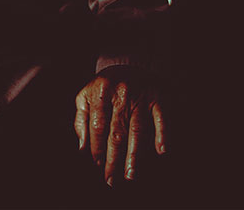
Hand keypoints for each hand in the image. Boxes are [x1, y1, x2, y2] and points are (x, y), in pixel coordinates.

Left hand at [74, 66, 165, 186]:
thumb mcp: (87, 95)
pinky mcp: (158, 97)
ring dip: (134, 154)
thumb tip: (81, 148)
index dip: (96, 148)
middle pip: (116, 131)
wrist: (131, 62)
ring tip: (130, 174)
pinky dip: (162, 133)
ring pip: (137, 129)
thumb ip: (81, 119)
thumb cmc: (106, 86)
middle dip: (113, 158)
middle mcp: (120, 93)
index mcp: (101, 91)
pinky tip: (161, 150)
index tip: (97, 166)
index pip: (98, 126)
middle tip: (111, 180)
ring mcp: (140, 95)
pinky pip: (161, 117)